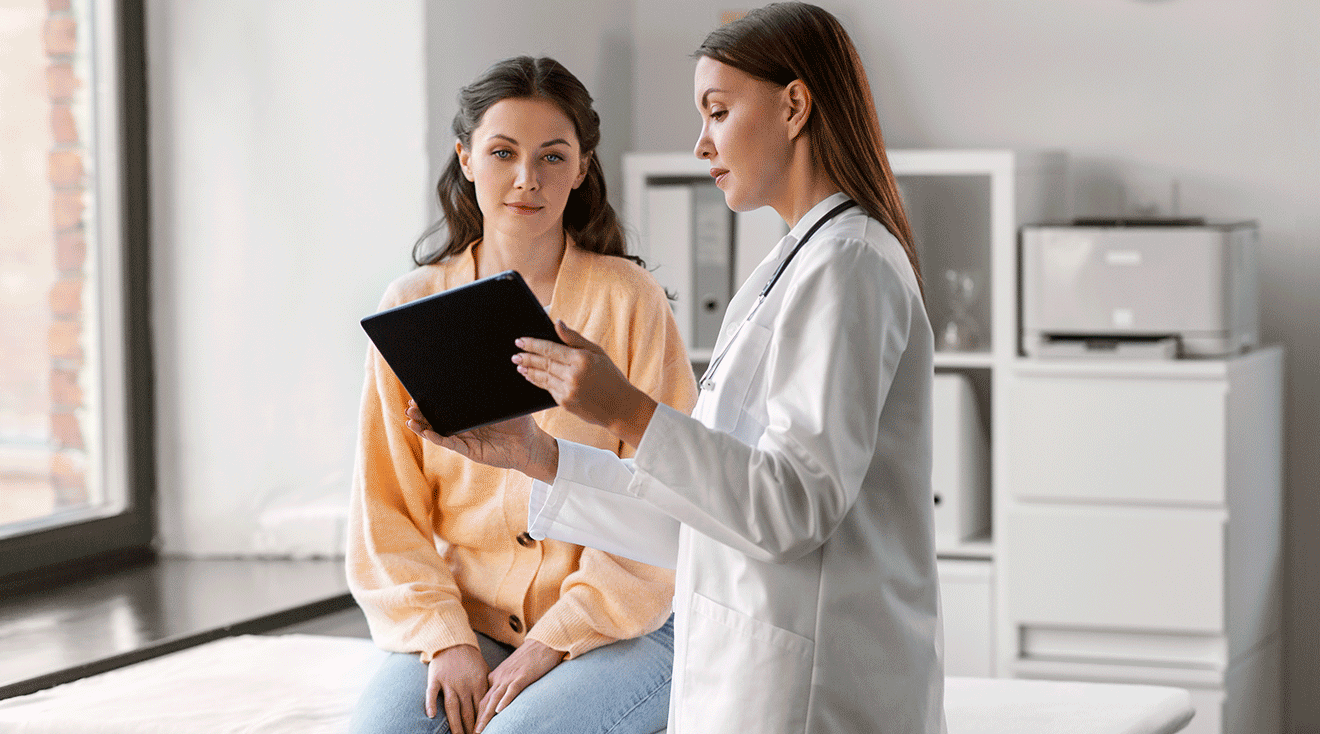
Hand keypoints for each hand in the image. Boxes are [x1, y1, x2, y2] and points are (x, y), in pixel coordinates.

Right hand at [405, 401, 558, 482]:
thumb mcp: (506, 402)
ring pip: (439, 432)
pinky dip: (437, 438)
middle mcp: (465, 427)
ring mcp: (466, 439)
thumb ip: (494, 389)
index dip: (432, 401)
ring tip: (410, 420)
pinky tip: (426, 433)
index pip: (447, 406)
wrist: (531, 444)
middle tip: (409, 406)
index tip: (418, 393)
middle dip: (422, 413)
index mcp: (472, 414)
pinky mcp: (470, 451)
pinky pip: (451, 444)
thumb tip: (488, 366)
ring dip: (424, 427)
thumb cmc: (520, 422)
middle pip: (438, 419)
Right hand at [426, 644, 489, 733]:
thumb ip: (489, 688)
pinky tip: (431, 715)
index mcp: (478, 684)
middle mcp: (464, 685)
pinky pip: (432, 692)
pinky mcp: (435, 678)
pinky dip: (431, 703)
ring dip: (455, 724)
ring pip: (452, 707)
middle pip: (467, 712)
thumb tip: (496, 704)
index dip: (482, 724)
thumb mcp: (484, 671)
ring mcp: (449, 682)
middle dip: (470, 729)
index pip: (481, 709)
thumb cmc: (470, 659)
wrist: (454, 641)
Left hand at [474, 639, 566, 732]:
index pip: (482, 699)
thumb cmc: (530, 658)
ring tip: (480, 729)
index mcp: (496, 676)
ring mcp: (510, 677)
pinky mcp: (523, 676)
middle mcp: (500, 678)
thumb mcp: (512, 671)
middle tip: (472, 733)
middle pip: (485, 702)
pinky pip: (512, 690)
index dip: (476, 715)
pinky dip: (505, 701)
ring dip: (486, 716)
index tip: (472, 727)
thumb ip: (504, 684)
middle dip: (477, 720)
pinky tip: (499, 711)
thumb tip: (499, 701)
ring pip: (495, 699)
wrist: (543, 642)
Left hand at [514, 320, 657, 447]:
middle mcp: (573, 375)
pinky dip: (538, 382)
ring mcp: (567, 390)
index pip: (550, 349)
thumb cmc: (611, 376)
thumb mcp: (597, 352)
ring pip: (542, 377)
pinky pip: (548, 389)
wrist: (620, 407)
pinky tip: (531, 377)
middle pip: (543, 363)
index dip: (532, 344)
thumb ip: (574, 338)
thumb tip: (557, 323)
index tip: (520, 341)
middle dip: (526, 357)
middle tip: (515, 354)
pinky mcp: (565, 403)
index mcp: (581, 359)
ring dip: (529, 370)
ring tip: (519, 365)